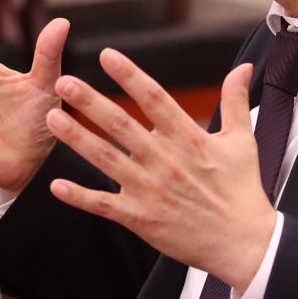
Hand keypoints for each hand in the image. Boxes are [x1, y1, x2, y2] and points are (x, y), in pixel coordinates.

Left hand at [45, 50, 275, 293]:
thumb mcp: (243, 140)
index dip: (130, 76)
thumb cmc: (242, 190)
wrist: (242, 242)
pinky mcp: (141, 218)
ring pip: (106, 160)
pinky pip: (104, 205)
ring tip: (53, 118)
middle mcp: (165, 161)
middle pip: (121, 125)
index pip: (155, 99)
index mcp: (189, 139)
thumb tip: (244, 68)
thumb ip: (235, 101)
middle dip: (90, 102)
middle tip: (64, 82)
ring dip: (77, 138)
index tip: (108, 55)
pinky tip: (56, 185)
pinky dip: (80, 196)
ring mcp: (150, 190)